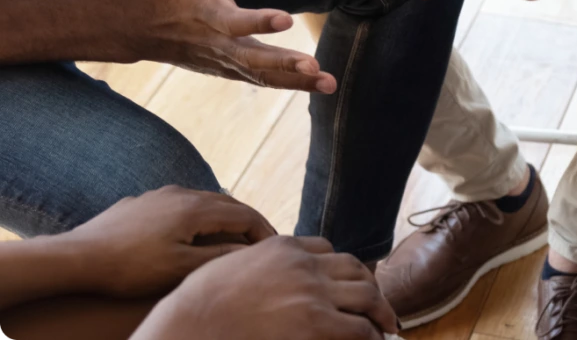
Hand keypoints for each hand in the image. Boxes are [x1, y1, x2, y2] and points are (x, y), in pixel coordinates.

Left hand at [64, 186, 275, 298]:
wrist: (78, 256)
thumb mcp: (179, 269)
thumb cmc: (130, 267)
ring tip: (232, 237)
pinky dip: (199, 217)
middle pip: (228, 203)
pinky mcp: (143, 202)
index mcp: (196, 208)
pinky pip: (182, 204)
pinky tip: (192, 232)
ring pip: (204, 201)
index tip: (276, 246)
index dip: (264, 230)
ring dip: (224, 217)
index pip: (244, 215)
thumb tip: (249, 252)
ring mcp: (161, 195)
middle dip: (248, 221)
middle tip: (261, 240)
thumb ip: (218, 258)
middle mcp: (182, 193)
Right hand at [127, 0, 336, 92]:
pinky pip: (261, 80)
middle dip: (284, 64)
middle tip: (313, 66)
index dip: (260, 21)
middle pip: (254, 59)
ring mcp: (224, 61)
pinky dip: (288, 84)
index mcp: (208, 14)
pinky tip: (316, 85)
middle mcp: (218, 43)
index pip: (236, 21)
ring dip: (296, 82)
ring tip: (328, 83)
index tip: (286, 19)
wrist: (138, 27)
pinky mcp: (229, 70)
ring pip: (262, 75)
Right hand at [133, 236, 397, 339]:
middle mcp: (303, 264)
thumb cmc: (197, 305)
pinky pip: (358, 329)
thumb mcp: (228, 266)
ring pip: (365, 295)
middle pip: (354, 269)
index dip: (342, 269)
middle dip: (370, 287)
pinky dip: (371, 336)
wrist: (189, 328)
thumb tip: (264, 269)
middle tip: (379, 305)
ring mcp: (312, 293)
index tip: (348, 282)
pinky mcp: (315, 324)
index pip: (327, 250)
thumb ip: (255, 262)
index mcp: (282, 247)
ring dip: (379, 312)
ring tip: (386, 326)